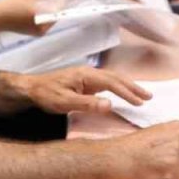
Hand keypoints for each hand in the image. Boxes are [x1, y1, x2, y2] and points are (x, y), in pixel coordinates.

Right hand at [0, 0, 60, 36]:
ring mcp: (40, 32)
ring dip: (54, 11)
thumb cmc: (11, 6)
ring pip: (53, 19)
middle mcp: (42, 27)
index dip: (63, 0)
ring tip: (51, 2)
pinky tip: (43, 9)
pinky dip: (48, 16)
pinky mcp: (37, 34)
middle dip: (59, 5)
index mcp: (40, 17)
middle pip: (57, 15)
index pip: (58, 8)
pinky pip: (47, 23)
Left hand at [9, 66, 151, 113]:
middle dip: (133, 87)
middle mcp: (89, 73)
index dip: (127, 92)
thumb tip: (110, 105)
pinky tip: (122, 94)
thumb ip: (88, 104)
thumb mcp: (65, 103)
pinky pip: (106, 83)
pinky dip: (118, 88)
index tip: (139, 102)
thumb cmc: (46, 95)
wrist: (30, 89)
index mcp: (87, 75)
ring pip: (113, 79)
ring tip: (141, 95)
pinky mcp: (84, 82)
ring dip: (127, 87)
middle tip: (148, 97)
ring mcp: (87, 77)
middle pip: (116, 78)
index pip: (112, 83)